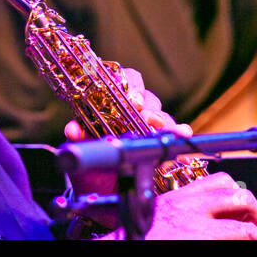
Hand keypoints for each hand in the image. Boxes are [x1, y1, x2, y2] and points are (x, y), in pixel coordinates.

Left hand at [63, 67, 189, 140]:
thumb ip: (79, 134)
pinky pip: (172, 131)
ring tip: (167, 130)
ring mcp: (149, 121)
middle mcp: (135, 105)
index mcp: (114, 96)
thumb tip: (72, 130)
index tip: (133, 101)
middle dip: (149, 106)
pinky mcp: (160, 138)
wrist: (102, 179)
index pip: (127, 78)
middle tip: (147, 117)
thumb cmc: (93, 149)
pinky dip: (178, 132)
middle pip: (148, 96)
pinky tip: (184, 134)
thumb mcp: (84, 142)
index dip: (132, 86)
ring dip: (164, 121)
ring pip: (161, 114)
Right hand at [97, 172, 256, 239]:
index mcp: (174, 199)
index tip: (243, 215)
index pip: (215, 182)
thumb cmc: (137, 241)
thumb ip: (181, 218)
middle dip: (254, 209)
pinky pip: (242, 231)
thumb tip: (208, 226)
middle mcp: (186, 202)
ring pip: (243, 201)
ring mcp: (195, 217)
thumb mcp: (159, 224)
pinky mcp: (203, 235)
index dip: (235, 195)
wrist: (119, 248)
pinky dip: (256, 239)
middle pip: (233, 188)